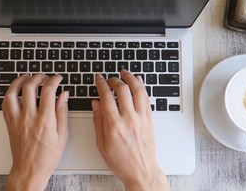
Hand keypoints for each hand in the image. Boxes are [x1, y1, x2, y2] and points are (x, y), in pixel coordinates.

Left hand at [2, 74, 68, 190]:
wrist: (29, 170)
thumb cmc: (47, 157)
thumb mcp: (62, 135)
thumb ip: (62, 112)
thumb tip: (63, 95)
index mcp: (45, 121)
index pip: (48, 91)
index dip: (54, 80)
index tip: (57, 78)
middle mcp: (29, 118)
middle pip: (30, 87)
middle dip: (38, 77)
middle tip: (44, 77)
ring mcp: (16, 120)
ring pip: (13, 92)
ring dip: (20, 81)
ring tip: (27, 77)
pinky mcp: (9, 123)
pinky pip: (6, 103)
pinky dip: (10, 93)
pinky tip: (17, 91)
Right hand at [92, 70, 169, 190]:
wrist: (141, 172)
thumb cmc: (121, 162)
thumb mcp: (101, 144)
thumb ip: (98, 121)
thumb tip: (96, 104)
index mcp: (114, 125)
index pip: (107, 97)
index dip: (101, 84)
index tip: (99, 79)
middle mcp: (129, 119)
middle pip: (122, 90)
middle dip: (114, 80)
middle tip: (110, 78)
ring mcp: (141, 119)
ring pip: (138, 91)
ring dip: (131, 78)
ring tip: (125, 73)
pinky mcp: (149, 120)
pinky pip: (147, 99)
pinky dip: (142, 87)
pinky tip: (138, 82)